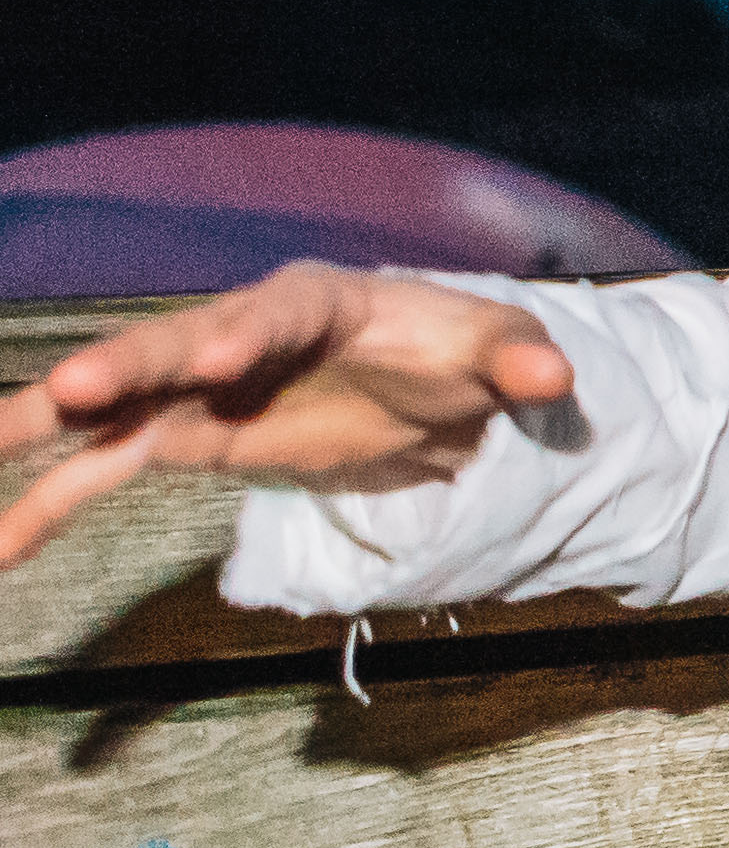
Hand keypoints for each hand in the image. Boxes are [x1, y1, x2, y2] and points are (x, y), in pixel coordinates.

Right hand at [0, 264, 575, 569]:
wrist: (428, 385)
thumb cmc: (457, 351)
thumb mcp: (501, 350)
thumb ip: (521, 360)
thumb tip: (555, 377)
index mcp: (319, 302)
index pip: (280, 312)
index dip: (248, 334)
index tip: (218, 360)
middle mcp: (239, 335)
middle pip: (173, 346)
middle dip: (125, 367)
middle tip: (70, 392)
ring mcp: (199, 389)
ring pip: (112, 408)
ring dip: (44, 430)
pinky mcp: (184, 440)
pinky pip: (103, 471)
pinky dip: (50, 502)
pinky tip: (1, 545)